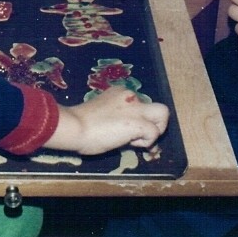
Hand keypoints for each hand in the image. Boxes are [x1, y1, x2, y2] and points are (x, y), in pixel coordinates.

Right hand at [45, 87, 169, 155]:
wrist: (74, 126)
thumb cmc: (80, 124)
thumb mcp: (102, 115)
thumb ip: (116, 118)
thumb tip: (126, 136)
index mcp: (120, 92)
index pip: (140, 104)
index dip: (137, 119)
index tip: (127, 133)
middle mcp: (130, 95)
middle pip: (156, 107)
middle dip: (153, 123)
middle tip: (140, 137)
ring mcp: (136, 108)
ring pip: (163, 114)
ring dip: (156, 130)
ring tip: (140, 141)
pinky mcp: (138, 122)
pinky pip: (154, 133)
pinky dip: (146, 142)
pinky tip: (130, 144)